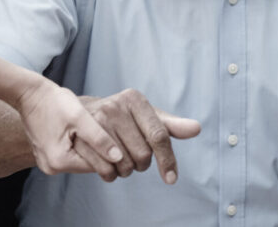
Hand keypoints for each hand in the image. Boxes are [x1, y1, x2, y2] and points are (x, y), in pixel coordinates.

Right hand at [16, 79, 124, 174]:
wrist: (30, 93)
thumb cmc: (54, 101)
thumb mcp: (79, 117)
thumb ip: (99, 138)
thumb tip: (119, 158)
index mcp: (59, 161)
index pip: (96, 166)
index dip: (111, 154)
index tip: (121, 138)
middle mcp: (51, 167)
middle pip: (88, 165)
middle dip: (100, 151)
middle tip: (110, 131)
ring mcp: (48, 162)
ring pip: (80, 160)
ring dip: (90, 147)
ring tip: (95, 129)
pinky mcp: (47, 155)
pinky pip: (71, 155)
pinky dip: (80, 145)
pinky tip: (82, 130)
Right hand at [75, 89, 200, 183]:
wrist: (84, 116)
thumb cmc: (124, 119)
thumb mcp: (148, 118)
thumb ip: (172, 126)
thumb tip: (197, 128)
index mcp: (134, 99)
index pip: (158, 135)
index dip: (167, 160)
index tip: (171, 179)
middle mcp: (114, 106)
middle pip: (142, 154)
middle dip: (142, 163)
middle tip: (134, 156)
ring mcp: (95, 121)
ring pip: (124, 164)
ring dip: (126, 170)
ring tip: (121, 158)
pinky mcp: (80, 139)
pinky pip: (106, 170)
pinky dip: (111, 175)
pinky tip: (109, 167)